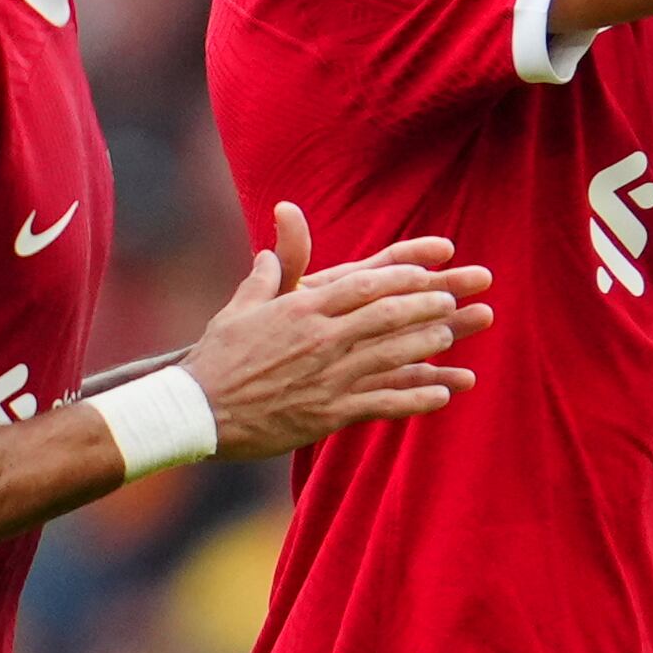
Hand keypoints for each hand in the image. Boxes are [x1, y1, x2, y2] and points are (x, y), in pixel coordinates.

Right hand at [184, 203, 492, 459]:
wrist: (198, 411)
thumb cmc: (218, 357)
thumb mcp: (241, 306)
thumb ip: (268, 272)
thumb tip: (275, 239)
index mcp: (302, 310)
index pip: (365, 284)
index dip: (404, 275)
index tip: (430, 269)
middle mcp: (321, 340)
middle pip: (388, 316)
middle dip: (427, 305)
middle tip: (454, 299)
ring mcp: (328, 378)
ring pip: (392, 356)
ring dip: (427, 345)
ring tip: (451, 335)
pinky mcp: (329, 413)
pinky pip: (383, 403)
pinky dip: (416, 397)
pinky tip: (443, 392)